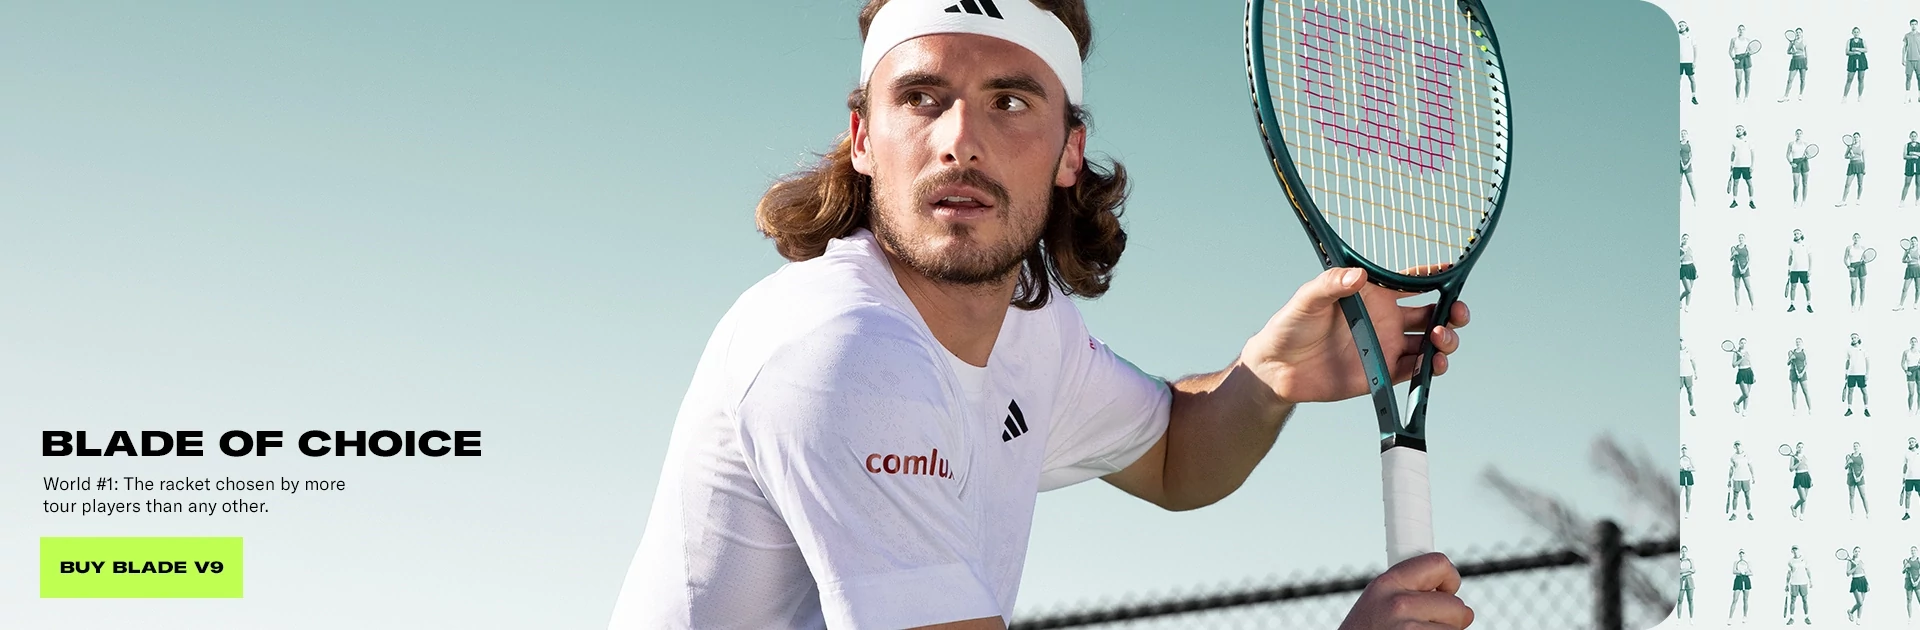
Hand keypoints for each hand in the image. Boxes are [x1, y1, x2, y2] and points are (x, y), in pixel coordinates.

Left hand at [1240, 267, 1468, 404]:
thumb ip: (1330, 284)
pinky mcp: (1381, 375)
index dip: (1435, 276)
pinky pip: (1414, 372)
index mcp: (1373, 296)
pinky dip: (1429, 369)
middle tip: (1457, 313)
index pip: (1412, 282)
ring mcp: (1386, 348)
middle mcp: (1385, 320)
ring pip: (1429, 344)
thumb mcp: (1308, 299)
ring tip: (1440, 341)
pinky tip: (1432, 364)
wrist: (1277, 368)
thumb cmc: (1290, 325)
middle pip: (1432, 314)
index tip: (1452, 272)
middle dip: (1452, 312)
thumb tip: (1356, 275)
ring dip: (1444, 341)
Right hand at [1338, 553, 1473, 629]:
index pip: (1438, 564)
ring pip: (1456, 628)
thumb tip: (1456, 603)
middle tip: (1429, 627)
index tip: (1444, 593)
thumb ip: (1407, 594)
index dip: (1449, 579)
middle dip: (1451, 619)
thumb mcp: (1375, 606)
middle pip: (1455, 604)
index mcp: (1385, 584)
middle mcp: (1397, 604)